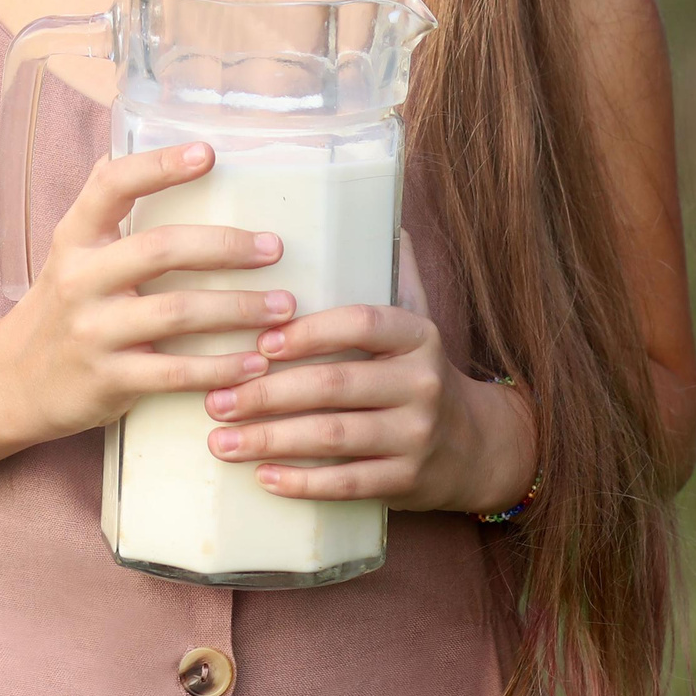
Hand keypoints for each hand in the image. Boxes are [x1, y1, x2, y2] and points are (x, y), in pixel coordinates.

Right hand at [0, 143, 296, 445]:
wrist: (12, 383)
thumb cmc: (57, 310)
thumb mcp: (67, 254)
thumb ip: (99, 210)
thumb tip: (120, 149)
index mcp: (75, 239)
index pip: (113, 186)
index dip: (159, 165)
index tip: (208, 153)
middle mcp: (80, 278)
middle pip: (161, 249)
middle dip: (226, 247)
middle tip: (274, 248)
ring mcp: (92, 331)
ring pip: (177, 312)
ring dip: (238, 308)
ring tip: (283, 308)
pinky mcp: (108, 379)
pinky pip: (175, 372)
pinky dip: (221, 368)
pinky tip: (255, 364)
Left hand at [196, 233, 536, 512]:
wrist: (480, 446)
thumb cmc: (421, 372)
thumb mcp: (417, 319)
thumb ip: (394, 272)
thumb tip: (379, 211)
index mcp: (417, 335)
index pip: (360, 324)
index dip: (309, 331)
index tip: (259, 339)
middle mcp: (422, 384)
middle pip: (334, 385)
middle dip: (266, 392)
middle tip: (214, 398)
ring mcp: (417, 436)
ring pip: (334, 437)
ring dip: (270, 439)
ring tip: (219, 440)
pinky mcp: (409, 481)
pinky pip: (349, 483)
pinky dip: (303, 482)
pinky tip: (262, 476)